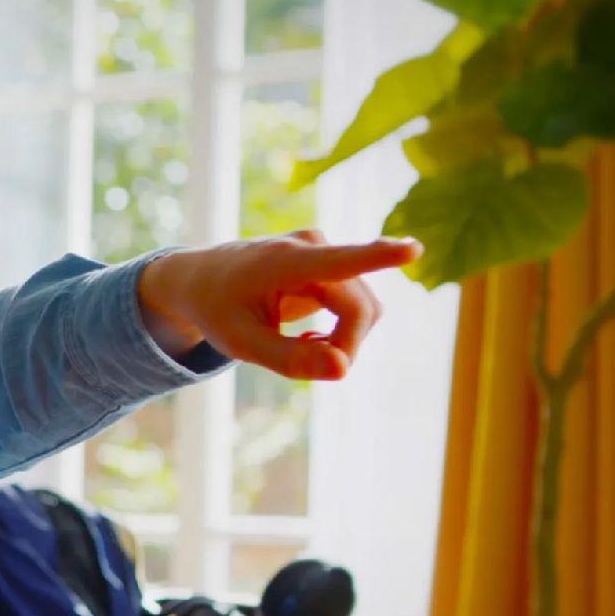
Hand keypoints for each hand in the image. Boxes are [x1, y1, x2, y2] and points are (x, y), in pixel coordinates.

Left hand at [134, 230, 423, 380]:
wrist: (200, 279)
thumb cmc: (217, 309)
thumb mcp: (242, 343)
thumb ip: (291, 360)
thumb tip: (343, 370)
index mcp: (283, 261)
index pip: (339, 261)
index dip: (379, 257)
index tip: (413, 249)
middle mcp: (312, 246)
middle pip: (360, 308)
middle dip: (345, 346)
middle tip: (311, 366)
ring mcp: (325, 250)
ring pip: (365, 309)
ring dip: (343, 340)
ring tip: (300, 346)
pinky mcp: (333, 263)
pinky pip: (358, 306)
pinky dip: (340, 331)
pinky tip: (308, 337)